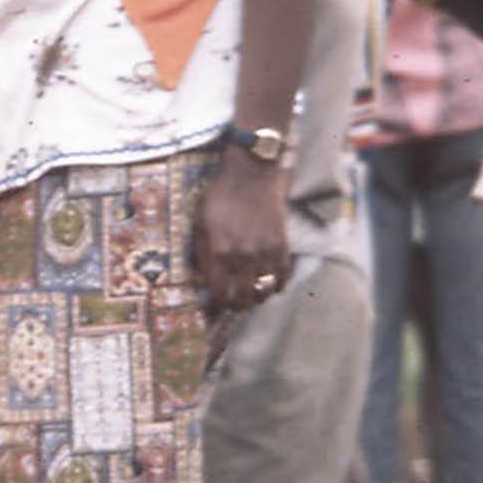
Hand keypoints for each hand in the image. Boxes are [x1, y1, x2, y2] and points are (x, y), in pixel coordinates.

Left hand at [193, 156, 289, 312]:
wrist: (252, 174)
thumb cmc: (221, 196)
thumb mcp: (200, 222)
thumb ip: (202, 253)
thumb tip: (202, 279)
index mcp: (218, 252)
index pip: (218, 294)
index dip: (215, 306)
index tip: (214, 308)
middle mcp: (242, 257)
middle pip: (242, 299)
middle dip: (236, 306)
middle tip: (233, 305)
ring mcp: (264, 253)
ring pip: (263, 292)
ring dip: (256, 298)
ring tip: (251, 297)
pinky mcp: (281, 246)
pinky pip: (282, 277)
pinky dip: (277, 286)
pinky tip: (270, 285)